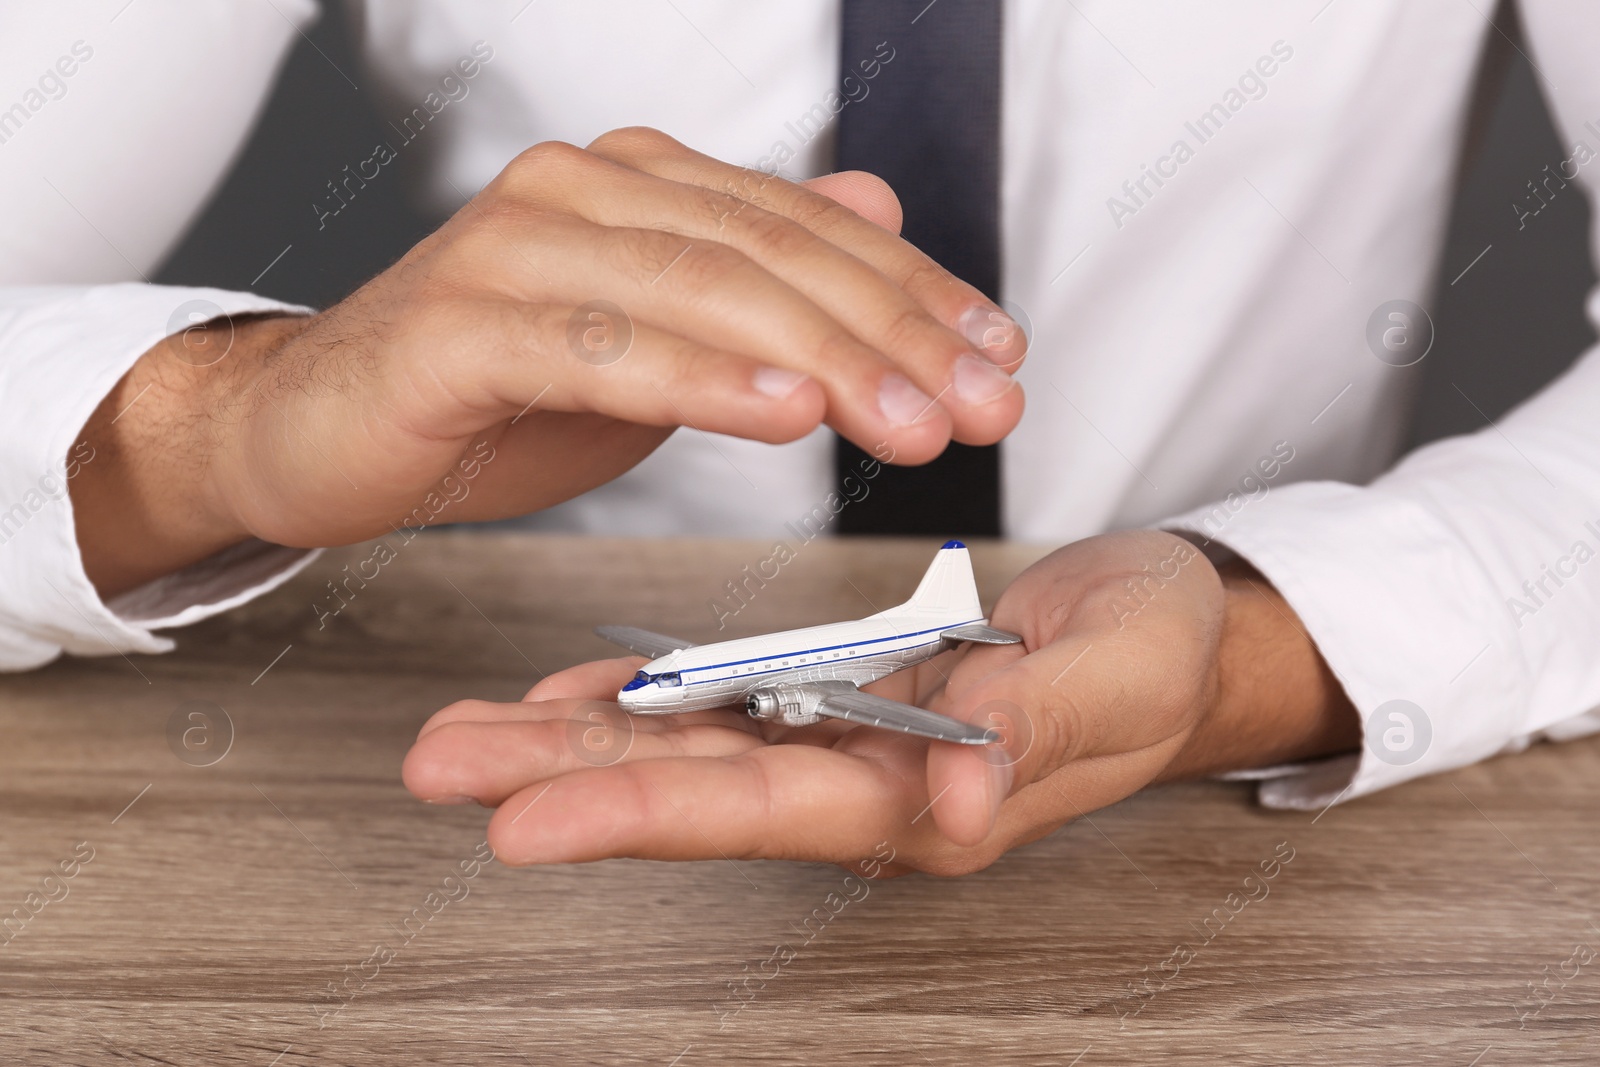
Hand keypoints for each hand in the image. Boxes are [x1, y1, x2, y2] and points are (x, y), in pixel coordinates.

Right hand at [72, 127, 1026, 594]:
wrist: (321, 425)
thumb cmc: (492, 389)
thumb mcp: (657, 338)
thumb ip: (759, 275)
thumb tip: (876, 205)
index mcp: (640, 187)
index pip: (807, 232)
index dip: (917, 294)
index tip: (1000, 358)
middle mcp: (584, 192)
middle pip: (771, 257)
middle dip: (893, 334)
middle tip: (983, 403)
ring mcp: (517, 248)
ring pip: (702, 293)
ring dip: (822, 360)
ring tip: (912, 419)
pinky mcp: (462, 325)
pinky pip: (602, 350)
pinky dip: (700, 379)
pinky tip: (782, 415)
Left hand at [401, 530, 1358, 874]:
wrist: (1168, 625)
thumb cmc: (1160, 652)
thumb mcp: (1123, 675)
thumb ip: (1037, 726)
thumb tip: (956, 784)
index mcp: (933, 797)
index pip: (768, 808)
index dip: (644, 813)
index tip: (524, 824)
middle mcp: (870, 785)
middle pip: (695, 790)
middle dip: (561, 783)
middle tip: (439, 765)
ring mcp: (847, 742)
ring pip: (691, 748)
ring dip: (573, 744)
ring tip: (465, 733)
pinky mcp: (842, 696)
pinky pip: (727, 704)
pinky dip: (644, 702)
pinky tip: (565, 700)